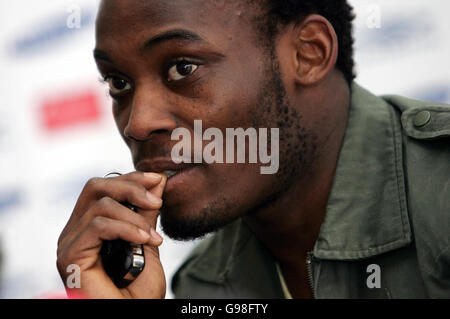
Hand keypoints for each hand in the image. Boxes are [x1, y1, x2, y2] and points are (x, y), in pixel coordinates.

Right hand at [56, 171, 166, 298]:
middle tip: (156, 200)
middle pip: (96, 187)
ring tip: (152, 237)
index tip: (157, 180)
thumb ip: (147, 213)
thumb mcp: (147, 241)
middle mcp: (75, 231)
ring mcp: (69, 242)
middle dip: (130, 187)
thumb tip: (157, 180)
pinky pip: (97, 226)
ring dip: (134, 217)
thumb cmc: (137, 289)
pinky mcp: (69, 255)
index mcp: (90, 225)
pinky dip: (125, 228)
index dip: (131, 179)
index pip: (104, 188)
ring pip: (100, 205)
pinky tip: (143, 240)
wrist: (132, 313)